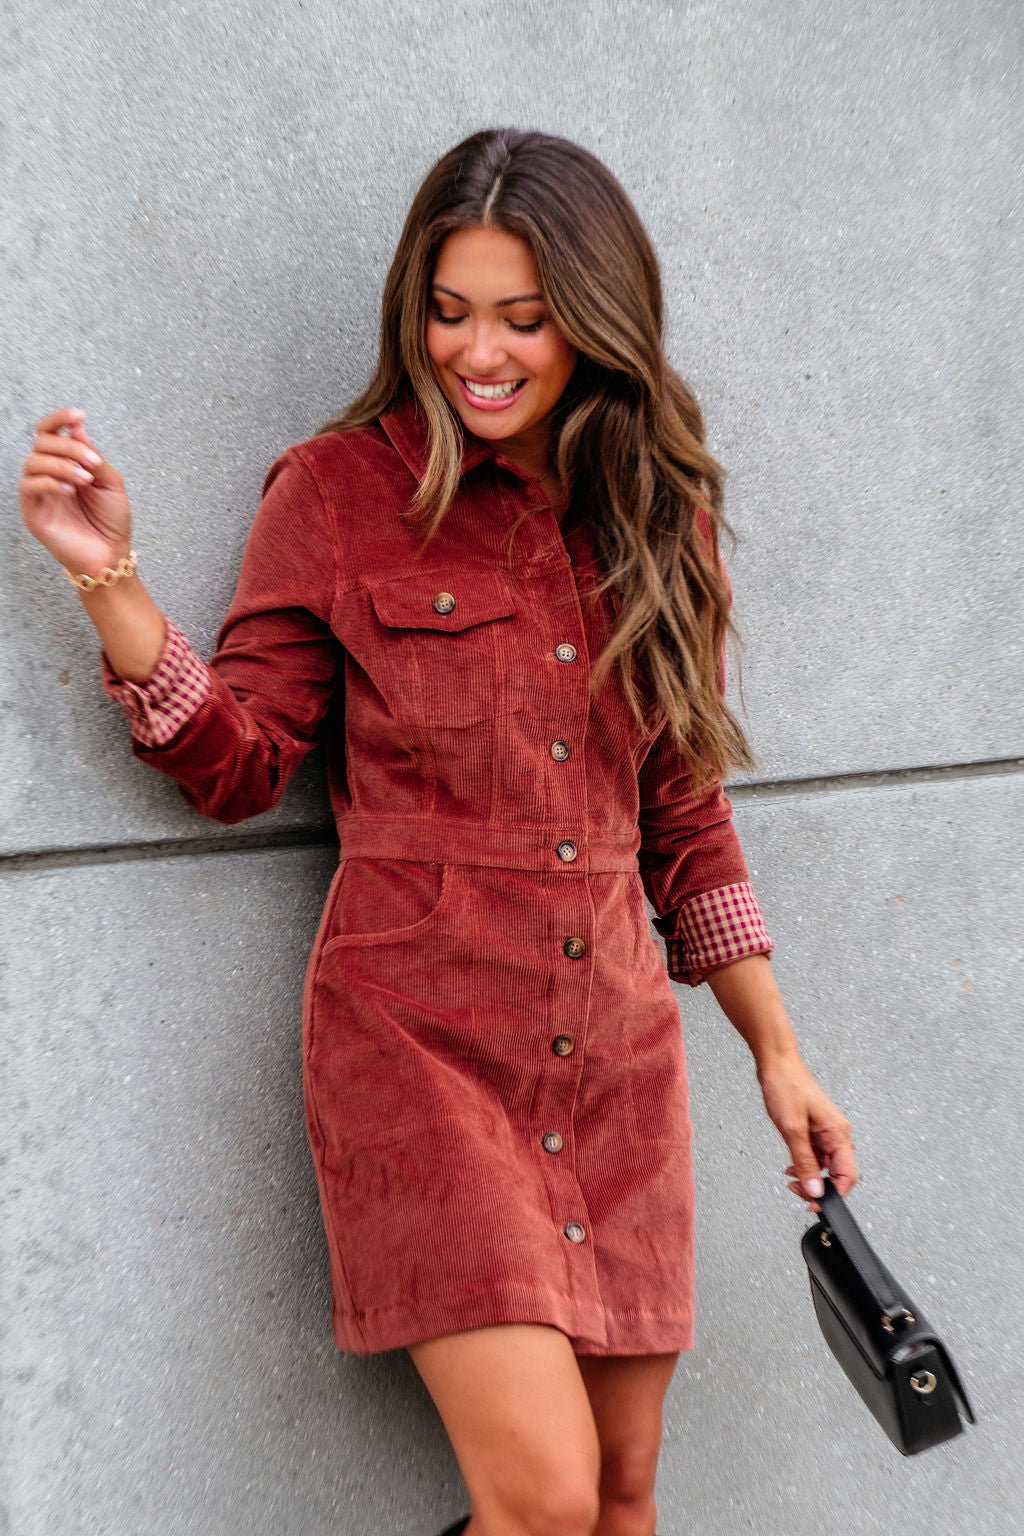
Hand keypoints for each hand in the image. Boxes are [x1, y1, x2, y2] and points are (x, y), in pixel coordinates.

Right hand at [19, 408, 133, 579]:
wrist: (110, 554)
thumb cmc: (111, 521)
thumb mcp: (110, 482)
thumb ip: (93, 456)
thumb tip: (77, 429)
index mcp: (66, 464)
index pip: (51, 433)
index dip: (60, 419)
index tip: (79, 415)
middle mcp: (49, 474)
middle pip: (42, 442)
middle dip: (69, 448)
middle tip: (92, 464)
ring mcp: (39, 492)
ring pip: (33, 462)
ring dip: (62, 465)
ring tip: (85, 480)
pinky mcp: (32, 511)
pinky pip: (29, 486)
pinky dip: (50, 482)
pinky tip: (70, 490)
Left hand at [755, 1051, 857, 1213]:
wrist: (776, 1063)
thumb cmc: (787, 1086)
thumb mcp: (793, 1128)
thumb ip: (804, 1162)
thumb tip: (815, 1190)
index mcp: (838, 1133)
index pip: (847, 1175)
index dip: (834, 1194)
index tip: (816, 1204)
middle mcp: (836, 1134)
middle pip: (837, 1173)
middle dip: (819, 1187)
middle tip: (798, 1191)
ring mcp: (825, 1132)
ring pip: (824, 1166)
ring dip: (809, 1176)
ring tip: (791, 1179)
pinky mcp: (814, 1129)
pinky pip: (815, 1155)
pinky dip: (804, 1164)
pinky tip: (791, 1167)